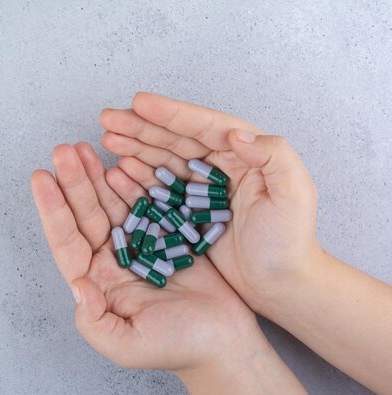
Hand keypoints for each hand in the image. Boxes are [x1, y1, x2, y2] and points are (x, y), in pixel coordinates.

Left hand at [31, 142, 259, 372]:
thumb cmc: (177, 347)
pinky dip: (133, 183)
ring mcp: (139, 244)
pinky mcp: (165, 234)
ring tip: (84, 148)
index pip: (68, 242)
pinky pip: (144, 203)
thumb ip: (94, 322)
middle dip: (74, 182)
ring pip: (111, 204)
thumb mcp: (126, 345)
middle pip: (86, 215)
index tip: (41, 178)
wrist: (224, 341)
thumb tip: (77, 284)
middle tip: (63, 150)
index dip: (53, 210)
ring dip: (97, 177)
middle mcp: (112, 260)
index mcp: (98, 283)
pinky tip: (120, 163)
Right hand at [99, 92, 319, 309]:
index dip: (170, 113)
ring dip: (134, 146)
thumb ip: (273, 156)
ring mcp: (202, 187)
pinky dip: (138, 176)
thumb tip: (237, 135)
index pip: (203, 126)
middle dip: (141, 126)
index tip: (140, 103)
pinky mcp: (189, 210)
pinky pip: (159, 188)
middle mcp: (220, 164)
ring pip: (163, 159)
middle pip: (175, 139)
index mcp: (244, 154)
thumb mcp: (294, 194)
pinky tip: (120, 168)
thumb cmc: (290, 241)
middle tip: (108, 117)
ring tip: (108, 138)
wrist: (280, 283)